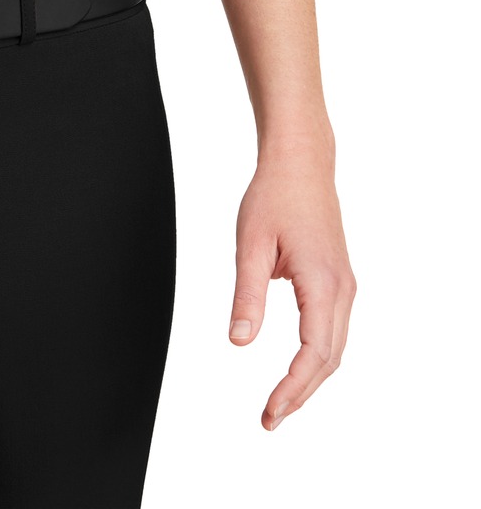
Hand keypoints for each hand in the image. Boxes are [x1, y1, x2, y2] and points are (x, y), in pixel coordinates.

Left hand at [227, 136, 356, 429]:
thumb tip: (238, 341)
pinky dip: (317, 357)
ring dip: (310, 379)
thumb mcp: (250, 244)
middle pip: (329, 359)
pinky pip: (333, 330)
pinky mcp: (338, 279)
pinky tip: (297, 369)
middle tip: (269, 418)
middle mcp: (341, 288)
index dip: (292, 389)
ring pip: (335, 348)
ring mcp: (344, 284)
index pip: (314, 354)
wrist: (301, 163)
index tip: (270, 411)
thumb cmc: (274, 195)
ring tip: (280, 402)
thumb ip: (246, 295)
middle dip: (300, 393)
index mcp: (323, 282)